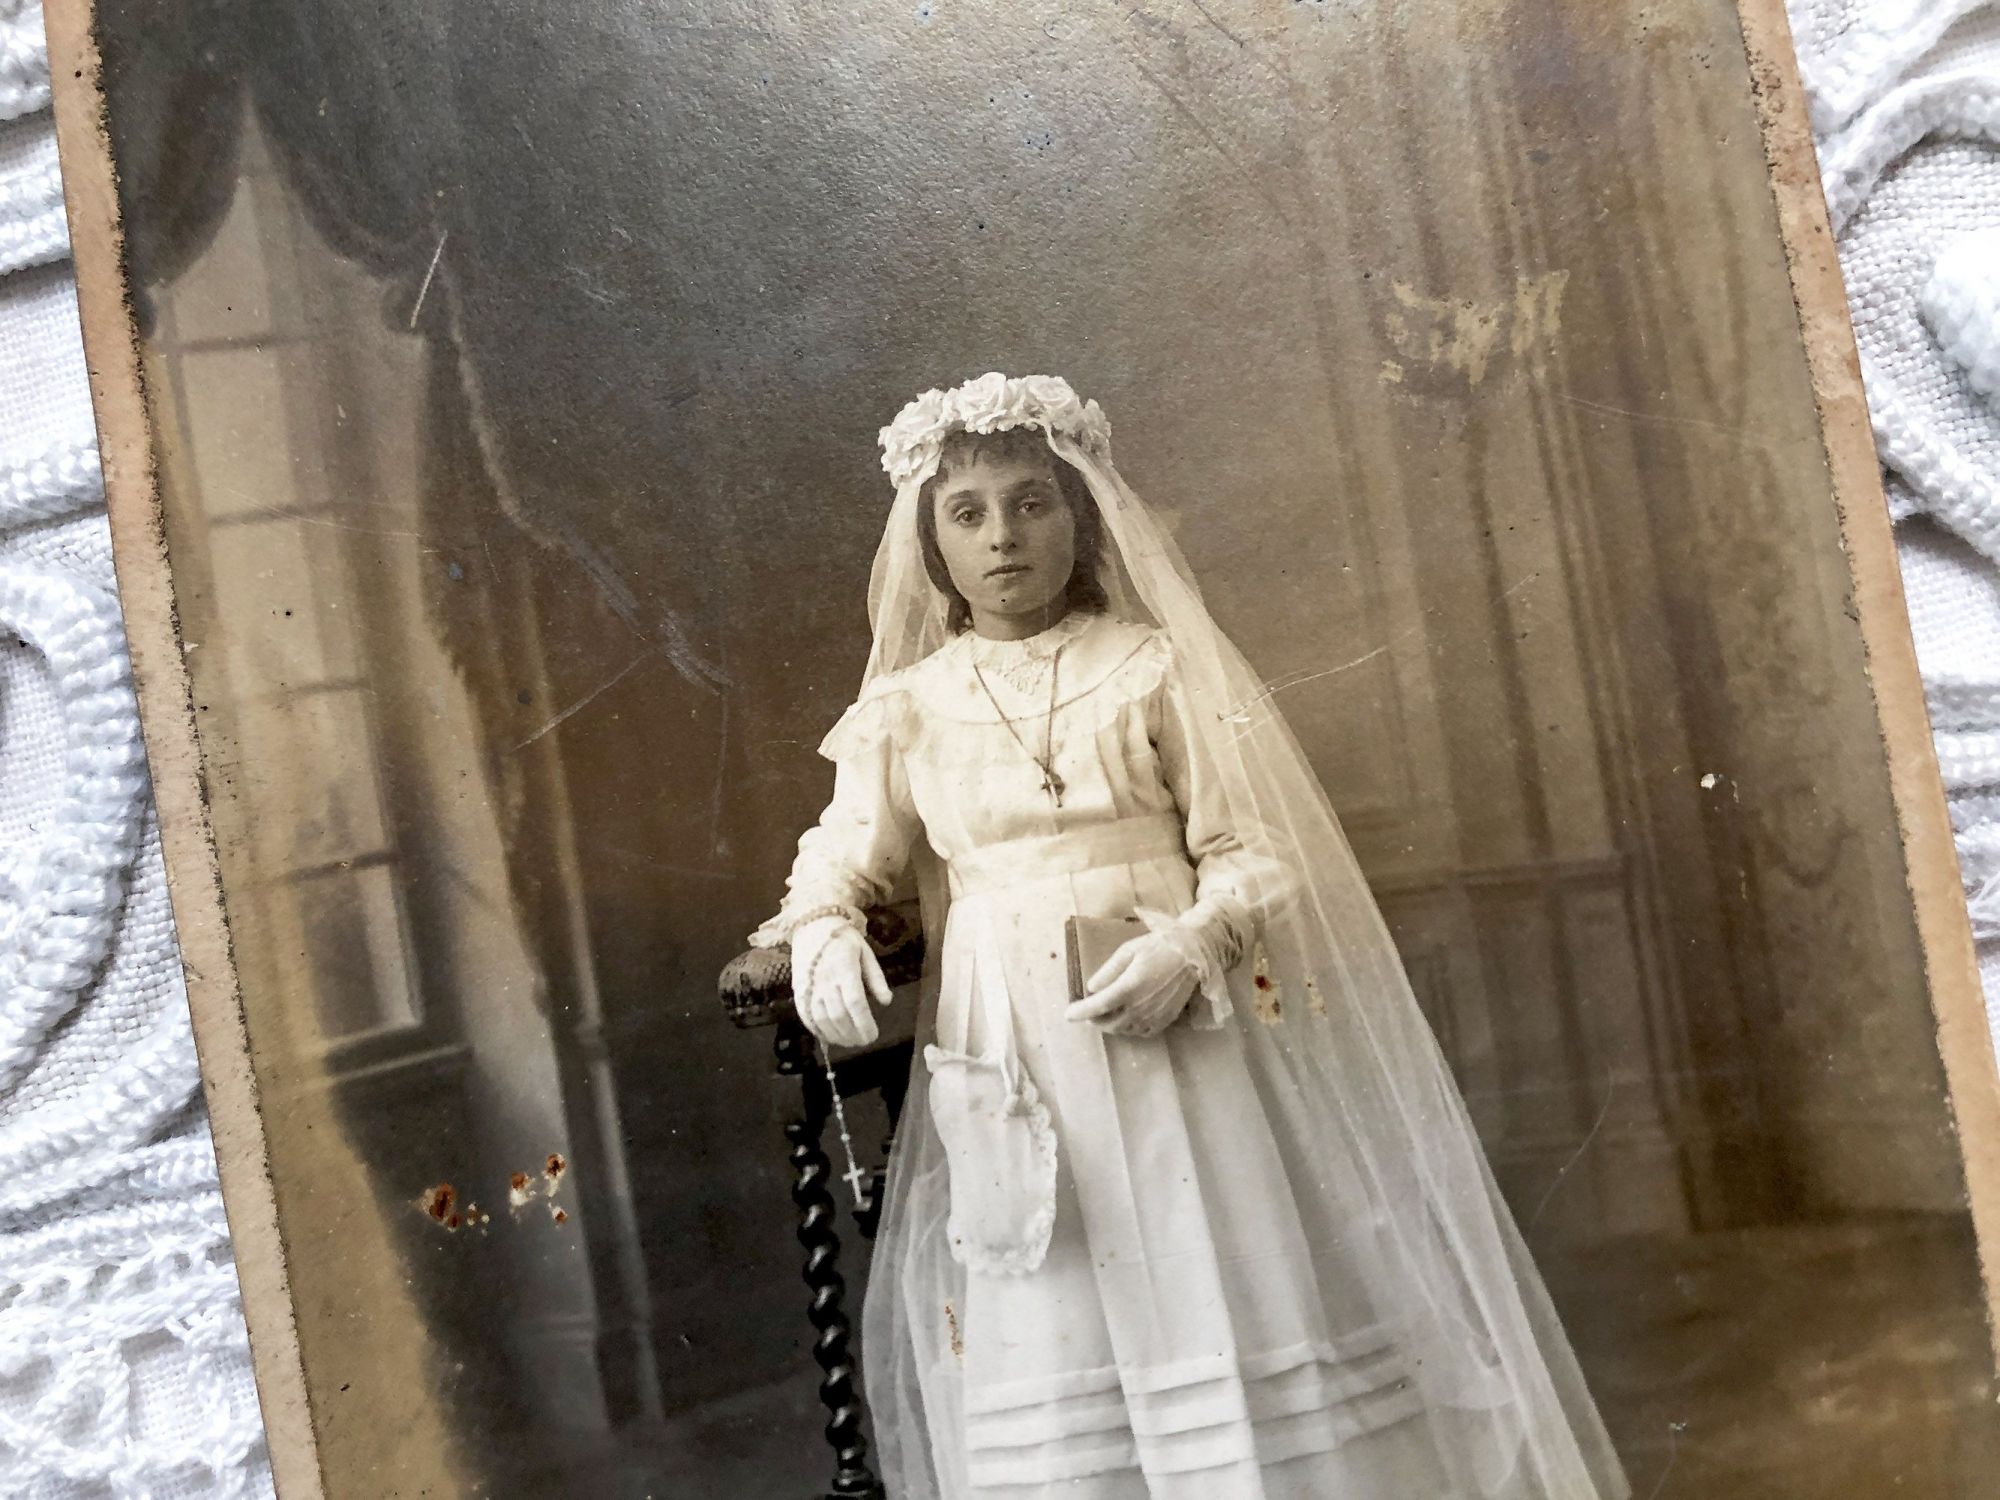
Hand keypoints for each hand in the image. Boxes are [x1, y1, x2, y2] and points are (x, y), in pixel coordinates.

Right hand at [793, 917, 891, 1047]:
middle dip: (853, 1034)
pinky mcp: (799, 991)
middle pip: (839, 1015)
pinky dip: (818, 1030)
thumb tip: (887, 1001)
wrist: (812, 926)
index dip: (864, 1023)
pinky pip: (806, 1016)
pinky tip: (829, 1037)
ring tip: (850, 1042)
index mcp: (844, 968)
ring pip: (822, 1020)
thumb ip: (876, 979)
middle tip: (864, 1041)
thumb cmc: (843, 939)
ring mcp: (809, 987)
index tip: (873, 1035)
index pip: (854, 1002)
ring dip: (837, 1036)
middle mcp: (825, 979)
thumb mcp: (865, 953)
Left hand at [1067, 933, 1197, 1037]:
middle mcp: (1140, 1007)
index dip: (1080, 1012)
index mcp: (1128, 987)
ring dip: (1110, 1024)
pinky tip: (1127, 1017)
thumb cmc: (1159, 946)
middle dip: (1094, 1019)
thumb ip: (1108, 971)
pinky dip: (1129, 1028)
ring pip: (1123, 1030)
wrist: (1193, 954)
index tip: (1067, 1014)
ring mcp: (1154, 1016)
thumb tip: (1092, 988)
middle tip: (1088, 1010)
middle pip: (1108, 1023)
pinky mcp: (1165, 1020)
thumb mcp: (1128, 951)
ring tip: (1106, 1013)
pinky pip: (1141, 1032)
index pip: (1097, 1006)